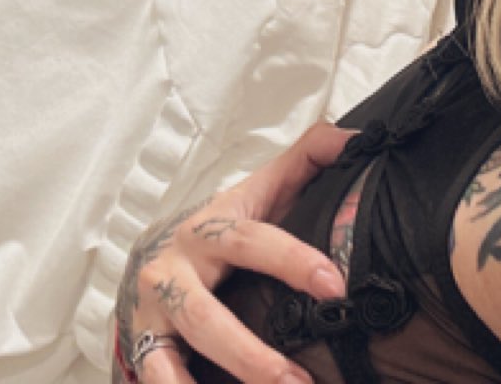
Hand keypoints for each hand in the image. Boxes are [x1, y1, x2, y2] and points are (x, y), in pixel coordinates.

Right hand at [113, 121, 351, 383]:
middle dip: (252, 356)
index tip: (335, 287)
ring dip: (226, 380)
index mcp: (212, 228)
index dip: (293, 261)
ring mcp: (153, 313)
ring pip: (175, 358)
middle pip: (207, 316)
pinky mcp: (142, 347)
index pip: (253, 241)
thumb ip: (309, 157)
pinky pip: (156, 379)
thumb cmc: (222, 226)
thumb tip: (358, 140)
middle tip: (299, 381)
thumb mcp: (262, 189)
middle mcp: (174, 270)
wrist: (151, 254)